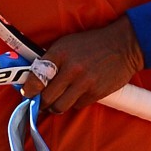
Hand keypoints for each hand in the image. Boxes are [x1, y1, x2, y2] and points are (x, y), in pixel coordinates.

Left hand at [19, 16, 143, 112]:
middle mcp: (71, 68)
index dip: (28, 89)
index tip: (27, 93)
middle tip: (40, 101)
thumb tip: (34, 77)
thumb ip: (51, 59)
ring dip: (54, 107)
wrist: (123, 45)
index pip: (36, 77)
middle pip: (46, 97)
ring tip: (55, 102)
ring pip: (60, 106)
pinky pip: (77, 105)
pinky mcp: (96, 93)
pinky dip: (73, 103)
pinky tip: (76, 95)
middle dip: (40, 102)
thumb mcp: (67, 43)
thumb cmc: (92, 43)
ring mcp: (84, 82)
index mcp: (60, 52)